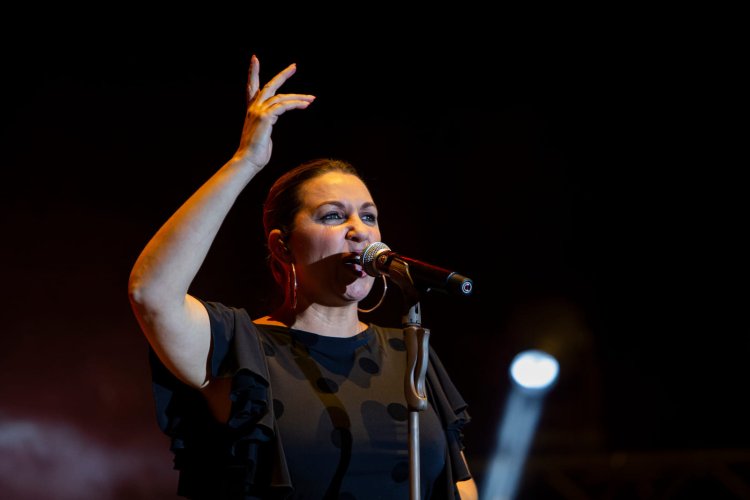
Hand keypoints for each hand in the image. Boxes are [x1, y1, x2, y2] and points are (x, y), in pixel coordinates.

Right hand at [234, 54, 314, 168]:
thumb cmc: (256, 153)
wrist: (247, 161)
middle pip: (270, 86)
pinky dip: (296, 104)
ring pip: (282, 97)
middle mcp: (253, 108)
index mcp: (251, 111)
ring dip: (298, 97)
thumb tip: (271, 123)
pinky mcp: (265, 117)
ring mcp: (258, 112)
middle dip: (283, 75)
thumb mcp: (262, 134)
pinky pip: (284, 106)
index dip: (253, 73)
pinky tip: (305, 105)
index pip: (251, 87)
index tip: (255, 59)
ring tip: (311, 98)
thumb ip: (266, 124)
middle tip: (294, 66)